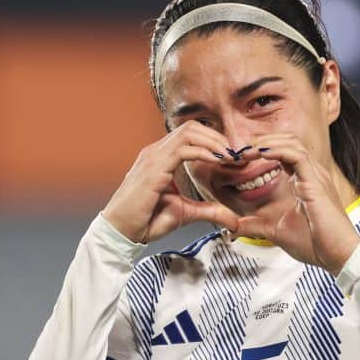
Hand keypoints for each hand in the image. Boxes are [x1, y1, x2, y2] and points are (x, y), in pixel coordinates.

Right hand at [102, 121, 240, 243]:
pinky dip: (205, 152)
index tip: (234, 157)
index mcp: (162, 157)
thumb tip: (233, 220)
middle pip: (192, 127)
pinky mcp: (153, 168)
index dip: (215, 142)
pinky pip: (183, 149)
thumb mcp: (186, 213)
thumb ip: (210, 211)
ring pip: (189, 132)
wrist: (122, 232)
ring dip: (214, 141)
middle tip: (237, 154)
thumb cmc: (146, 220)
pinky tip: (218, 161)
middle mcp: (156, 152)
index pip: (191, 135)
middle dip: (218, 137)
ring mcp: (153, 157)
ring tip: (230, 156)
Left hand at [233, 135, 359, 274]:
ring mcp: (315, 176)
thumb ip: (254, 226)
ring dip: (266, 143)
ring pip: (292, 143)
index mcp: (305, 182)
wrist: (338, 256)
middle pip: (288, 141)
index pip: (285, 152)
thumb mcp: (275, 232)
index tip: (241, 158)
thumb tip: (231, 227)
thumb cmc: (315, 244)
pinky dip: (276, 151)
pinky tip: (259, 155)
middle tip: (240, 151)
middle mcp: (312, 174)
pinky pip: (296, 155)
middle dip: (262, 141)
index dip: (262, 150)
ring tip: (246, 151)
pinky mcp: (315, 182)